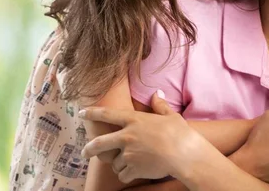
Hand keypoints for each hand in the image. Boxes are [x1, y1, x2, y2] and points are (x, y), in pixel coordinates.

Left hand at [80, 91, 203, 182]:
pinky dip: (128, 175)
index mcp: (134, 120)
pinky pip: (123, 175)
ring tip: (133, 163)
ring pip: (115, 163)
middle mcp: (127, 136)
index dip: (92, 113)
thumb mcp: (170, 115)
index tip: (82, 113)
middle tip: (85, 152)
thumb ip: (160, 105)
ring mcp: (129, 153)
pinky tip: (138, 172)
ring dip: (120, 164)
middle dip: (89, 149)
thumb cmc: (180, 133)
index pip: (107, 114)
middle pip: (99, 143)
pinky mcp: (133, 168)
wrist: (185, 154)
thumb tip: (157, 93)